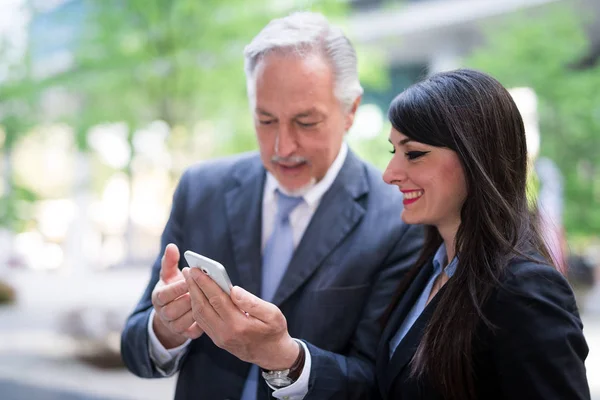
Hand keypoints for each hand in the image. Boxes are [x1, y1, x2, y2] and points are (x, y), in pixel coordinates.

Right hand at [151, 244, 202, 347]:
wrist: (172, 311)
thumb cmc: (173, 287)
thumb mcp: (169, 274)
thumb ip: (170, 261)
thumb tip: (172, 246)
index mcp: (158, 297)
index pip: (164, 294)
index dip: (176, 288)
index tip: (189, 279)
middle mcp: (163, 313)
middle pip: (173, 310)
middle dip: (189, 299)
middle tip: (203, 291)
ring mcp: (173, 326)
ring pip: (184, 321)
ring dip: (197, 311)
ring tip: (210, 301)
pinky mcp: (184, 334)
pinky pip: (193, 332)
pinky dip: (202, 324)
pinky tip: (213, 314)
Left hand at [183, 267, 298, 369]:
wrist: (272, 355)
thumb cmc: (274, 331)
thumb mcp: (272, 314)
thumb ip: (252, 302)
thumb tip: (234, 289)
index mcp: (239, 325)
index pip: (217, 300)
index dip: (205, 283)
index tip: (196, 269)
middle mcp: (225, 333)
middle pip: (203, 306)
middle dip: (194, 286)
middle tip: (188, 270)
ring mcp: (219, 338)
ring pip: (199, 314)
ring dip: (192, 295)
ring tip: (189, 279)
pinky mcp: (217, 340)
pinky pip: (202, 322)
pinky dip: (196, 306)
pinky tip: (196, 295)